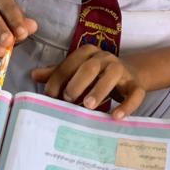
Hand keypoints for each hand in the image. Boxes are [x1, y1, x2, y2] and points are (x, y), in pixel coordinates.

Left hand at [32, 46, 146, 119]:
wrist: (131, 74)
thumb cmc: (97, 75)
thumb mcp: (77, 71)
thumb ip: (58, 73)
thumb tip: (33, 75)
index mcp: (88, 53)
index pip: (70, 62)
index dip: (59, 78)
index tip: (50, 95)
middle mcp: (106, 58)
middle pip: (90, 66)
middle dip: (78, 82)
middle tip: (68, 99)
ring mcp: (122, 70)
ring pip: (112, 76)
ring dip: (99, 90)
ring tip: (88, 106)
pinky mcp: (136, 85)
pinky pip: (134, 93)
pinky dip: (126, 106)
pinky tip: (116, 116)